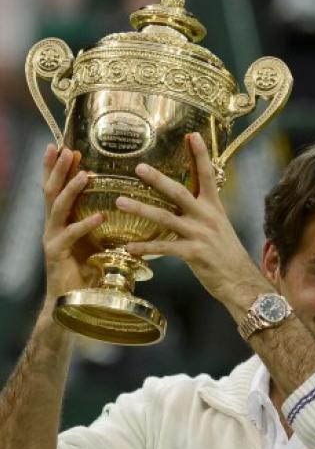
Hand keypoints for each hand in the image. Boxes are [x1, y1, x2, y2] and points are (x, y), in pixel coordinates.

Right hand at [42, 144, 103, 301]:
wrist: (73, 302)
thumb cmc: (88, 272)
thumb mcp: (97, 243)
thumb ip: (104, 226)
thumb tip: (128, 207)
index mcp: (62, 221)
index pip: (56, 189)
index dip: (57, 168)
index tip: (64, 146)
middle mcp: (53, 226)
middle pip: (51, 191)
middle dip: (57, 169)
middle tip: (66, 149)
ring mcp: (52, 239)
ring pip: (57, 208)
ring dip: (70, 189)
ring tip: (84, 174)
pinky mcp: (56, 254)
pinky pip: (71, 235)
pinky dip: (85, 224)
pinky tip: (100, 216)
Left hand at [115, 132, 259, 302]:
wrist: (240, 280)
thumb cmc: (227, 254)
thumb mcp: (219, 226)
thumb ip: (203, 211)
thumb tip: (187, 199)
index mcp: (214, 207)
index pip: (207, 175)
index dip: (200, 154)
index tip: (192, 135)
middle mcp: (207, 217)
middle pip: (179, 192)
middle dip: (158, 179)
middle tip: (139, 167)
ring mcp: (200, 235)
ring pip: (165, 218)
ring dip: (140, 209)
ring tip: (120, 201)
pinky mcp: (194, 254)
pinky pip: (164, 248)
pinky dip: (145, 247)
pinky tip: (128, 247)